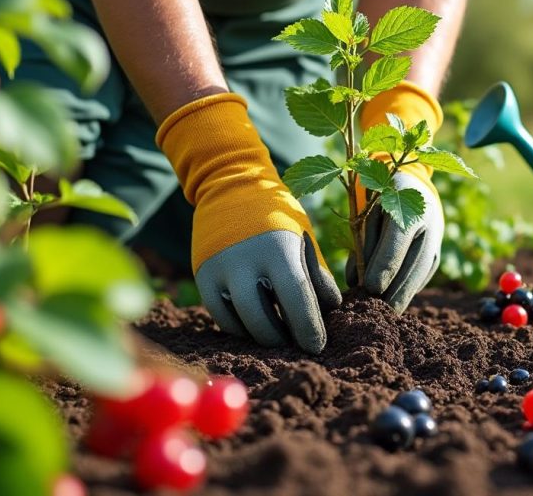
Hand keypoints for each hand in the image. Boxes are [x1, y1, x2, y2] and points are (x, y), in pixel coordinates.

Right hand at [156, 94, 340, 353]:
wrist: (231, 186)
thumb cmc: (277, 215)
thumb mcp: (304, 238)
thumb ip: (316, 275)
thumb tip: (329, 312)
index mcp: (278, 248)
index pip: (296, 300)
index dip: (309, 329)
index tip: (318, 346)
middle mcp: (245, 261)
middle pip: (264, 322)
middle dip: (284, 340)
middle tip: (298, 345)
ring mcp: (220, 270)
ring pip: (240, 325)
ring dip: (262, 337)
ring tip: (279, 337)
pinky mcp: (203, 276)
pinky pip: (222, 317)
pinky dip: (240, 328)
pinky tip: (255, 327)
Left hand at [347, 168, 443, 311]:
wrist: (413, 188)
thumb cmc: (382, 200)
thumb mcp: (368, 214)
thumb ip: (362, 244)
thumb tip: (354, 281)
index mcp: (408, 207)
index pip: (396, 242)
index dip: (384, 267)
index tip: (371, 288)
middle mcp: (429, 226)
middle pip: (412, 266)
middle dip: (394, 292)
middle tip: (376, 313)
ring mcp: (435, 243)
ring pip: (418, 277)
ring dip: (400, 297)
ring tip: (381, 315)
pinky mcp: (435, 258)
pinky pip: (420, 280)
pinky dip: (405, 292)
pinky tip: (391, 303)